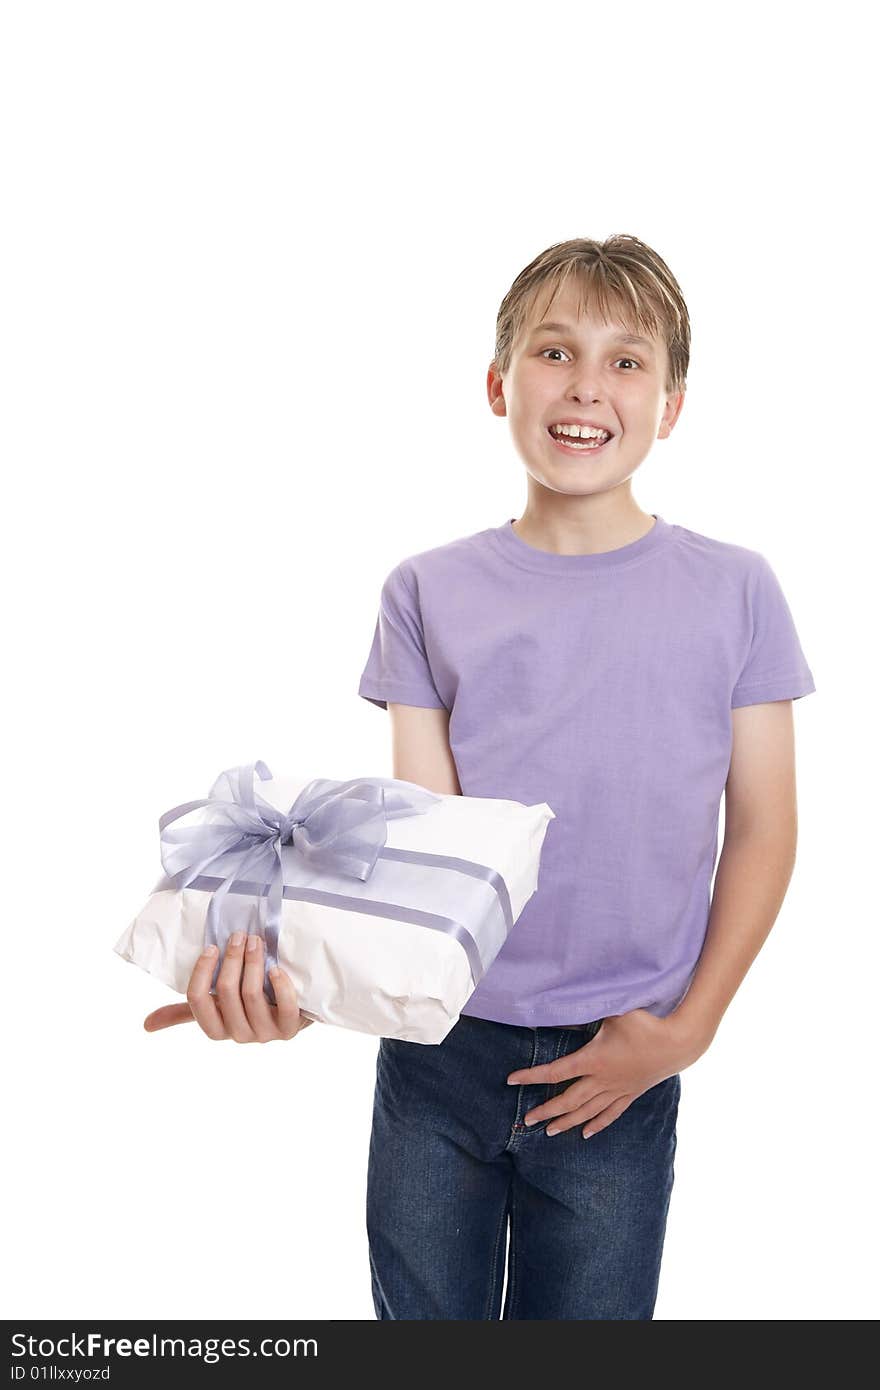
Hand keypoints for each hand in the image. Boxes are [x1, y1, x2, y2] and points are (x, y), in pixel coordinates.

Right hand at [143, 931, 313, 1042]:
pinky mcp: (290, 1030)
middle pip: (225, 992)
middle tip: (239, 935)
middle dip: (232, 958)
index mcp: (216, 1028)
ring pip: (252, 994)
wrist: (290, 1016)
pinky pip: (285, 1008)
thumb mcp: (217, 1008)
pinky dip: (280, 985)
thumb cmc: (248, 1005)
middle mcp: (237, 1035)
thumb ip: (188, 1010)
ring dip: (253, 962)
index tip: (212, 947)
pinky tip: (276, 967)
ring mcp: (265, 1034)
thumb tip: (146, 1024)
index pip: (196, 1000)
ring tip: (256, 941)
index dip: (202, 971)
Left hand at [506, 1008, 704, 1138]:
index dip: (532, 1076)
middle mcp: (603, 1079)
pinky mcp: (631, 1093)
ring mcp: (617, 1089)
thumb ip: (590, 1006)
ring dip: (567, 1122)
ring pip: (587, 1111)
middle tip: (527, 1121)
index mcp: (594, 1060)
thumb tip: (566, 1000)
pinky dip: (597, 1124)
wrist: (678, 1043)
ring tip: (550, 1132)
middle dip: (547, 1110)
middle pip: (568, 1100)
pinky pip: (610, 1113)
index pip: (556, 1071)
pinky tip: (586, 1134)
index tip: (512, 1080)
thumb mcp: (615, 1010)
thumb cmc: (646, 1023)